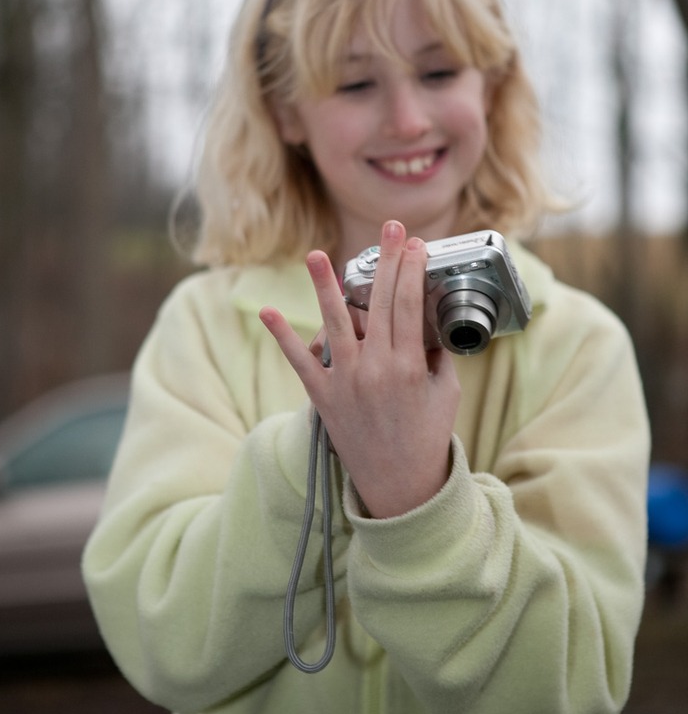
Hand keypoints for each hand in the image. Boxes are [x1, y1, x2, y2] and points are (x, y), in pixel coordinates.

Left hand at [259, 221, 461, 517]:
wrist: (399, 486)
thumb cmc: (426, 436)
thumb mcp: (445, 391)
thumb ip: (435, 353)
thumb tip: (424, 318)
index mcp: (410, 365)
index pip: (409, 303)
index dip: (411, 268)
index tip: (414, 242)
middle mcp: (376, 368)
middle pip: (380, 302)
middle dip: (386, 260)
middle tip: (390, 227)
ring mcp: (346, 380)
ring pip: (334, 322)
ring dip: (324, 286)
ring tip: (316, 255)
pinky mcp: (322, 395)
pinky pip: (299, 360)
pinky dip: (283, 337)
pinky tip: (268, 312)